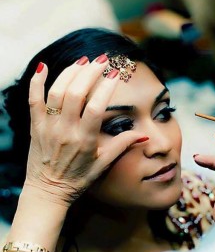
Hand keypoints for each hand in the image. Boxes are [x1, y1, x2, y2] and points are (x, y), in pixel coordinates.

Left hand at [24, 57, 146, 206]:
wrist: (48, 191)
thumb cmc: (78, 179)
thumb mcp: (103, 165)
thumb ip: (122, 146)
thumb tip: (143, 135)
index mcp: (84, 140)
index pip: (96, 107)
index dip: (106, 87)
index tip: (115, 74)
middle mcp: (65, 130)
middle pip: (76, 92)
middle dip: (90, 72)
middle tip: (102, 60)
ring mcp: (48, 126)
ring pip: (56, 91)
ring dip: (70, 72)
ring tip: (83, 61)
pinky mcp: (36, 126)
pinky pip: (33, 99)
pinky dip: (36, 82)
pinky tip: (43, 67)